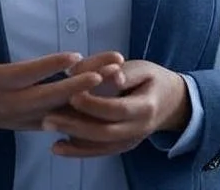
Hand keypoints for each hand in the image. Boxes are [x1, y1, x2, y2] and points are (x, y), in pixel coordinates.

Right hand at [0, 7, 123, 139]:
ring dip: (83, 99)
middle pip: (49, 97)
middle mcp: (9, 104)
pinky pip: (53, 121)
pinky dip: (75, 113)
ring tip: (109, 83)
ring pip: (56, 111)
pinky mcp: (23, 124)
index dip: (50, 66)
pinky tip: (97, 104)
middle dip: (78, 86)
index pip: (26, 75)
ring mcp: (18, 117)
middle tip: (104, 74)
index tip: (73, 57)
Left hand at [42, 60, 190, 157]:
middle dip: (75, 126)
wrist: (172, 103)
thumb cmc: (153, 79)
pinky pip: (99, 151)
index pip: (116, 109)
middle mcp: (138, 130)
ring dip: (72, 140)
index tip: (72, 95)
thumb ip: (124, 71)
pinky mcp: (121, 146)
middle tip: (49, 117)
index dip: (93, 105)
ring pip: (99, 146)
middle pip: (104, 132)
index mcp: (145, 108)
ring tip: (47, 129)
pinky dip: (78, 151)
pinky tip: (57, 147)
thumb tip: (111, 75)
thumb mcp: (142, 68)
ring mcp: (130, 141)